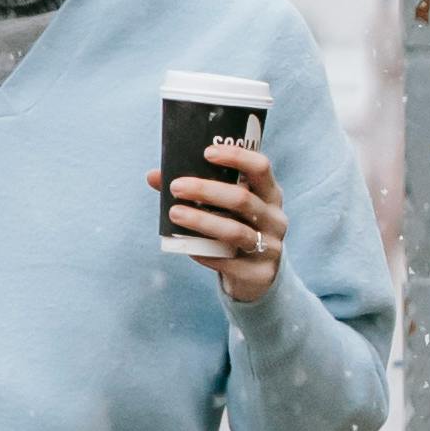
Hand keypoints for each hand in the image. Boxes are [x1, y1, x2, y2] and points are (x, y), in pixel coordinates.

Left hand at [163, 134, 286, 304]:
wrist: (256, 277)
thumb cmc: (237, 229)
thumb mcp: (227, 209)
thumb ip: (197, 191)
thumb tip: (154, 176)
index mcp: (271, 194)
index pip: (261, 167)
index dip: (236, 157)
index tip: (207, 153)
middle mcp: (275, 218)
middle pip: (242, 199)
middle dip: (206, 190)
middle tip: (176, 187)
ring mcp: (271, 247)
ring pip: (235, 231)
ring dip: (202, 221)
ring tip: (174, 213)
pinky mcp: (260, 273)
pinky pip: (228, 261)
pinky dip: (204, 251)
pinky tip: (186, 245)